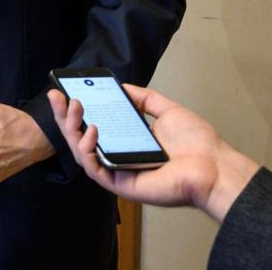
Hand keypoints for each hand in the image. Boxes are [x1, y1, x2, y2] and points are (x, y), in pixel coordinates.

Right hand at [48, 85, 258, 222]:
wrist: (215, 167)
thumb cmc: (198, 144)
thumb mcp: (168, 111)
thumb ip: (145, 99)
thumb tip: (123, 86)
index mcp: (127, 142)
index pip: (93, 126)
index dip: (76, 111)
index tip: (65, 93)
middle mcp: (119, 156)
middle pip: (80, 138)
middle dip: (64, 117)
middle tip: (57, 97)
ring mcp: (118, 171)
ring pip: (81, 153)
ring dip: (71, 129)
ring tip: (74, 107)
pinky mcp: (121, 184)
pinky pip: (94, 168)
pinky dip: (87, 149)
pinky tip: (91, 130)